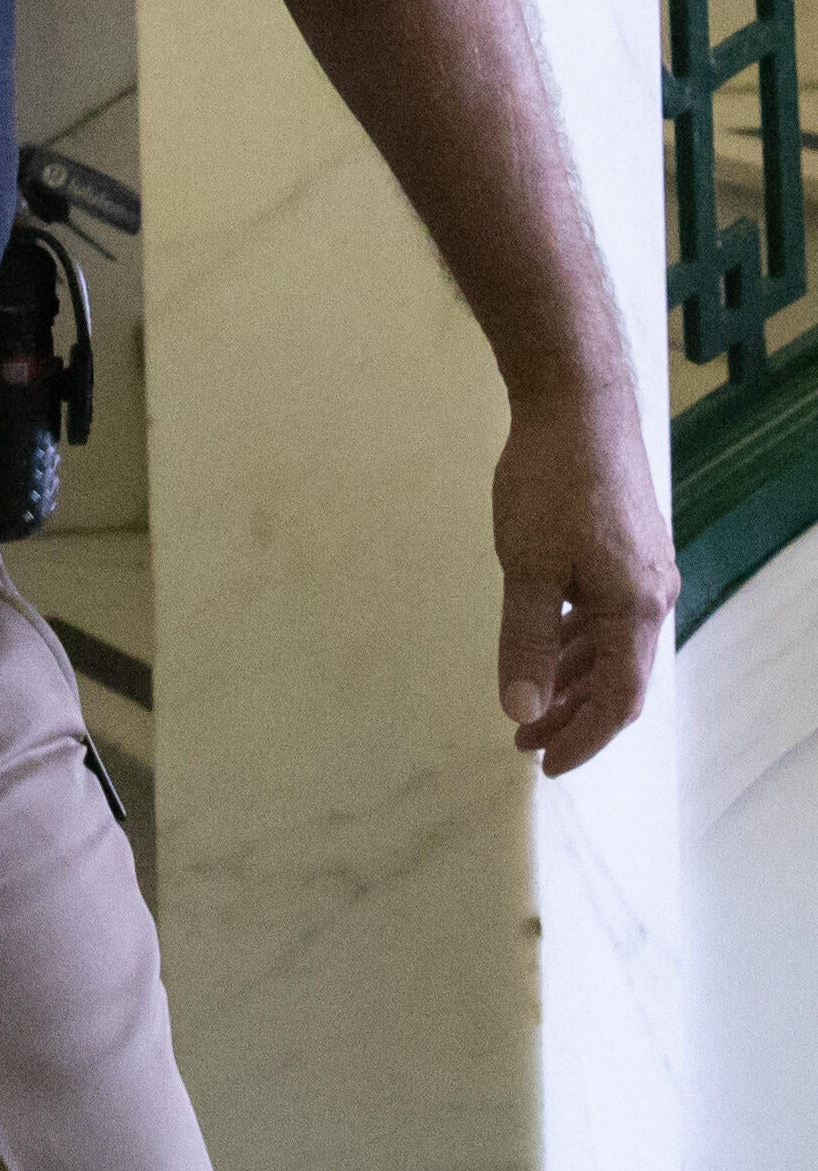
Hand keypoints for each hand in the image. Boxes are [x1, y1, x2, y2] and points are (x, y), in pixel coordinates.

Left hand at [490, 374, 674, 774]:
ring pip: (608, 647)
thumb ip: (524, 641)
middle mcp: (650, 598)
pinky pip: (603, 615)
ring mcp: (641, 572)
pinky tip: (545, 648)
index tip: (543, 763)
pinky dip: (574, 641)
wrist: (577, 406)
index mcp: (634, 611)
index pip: (619, 701)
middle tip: (524, 741)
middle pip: (617, 680)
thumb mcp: (527, 569)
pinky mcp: (626, 550)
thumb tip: (521, 708)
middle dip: (572, 716)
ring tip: (527, 704)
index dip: (583, 738)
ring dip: (569, 679)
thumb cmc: (551, 485)